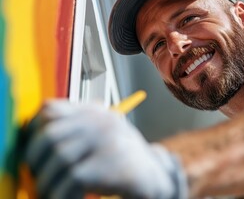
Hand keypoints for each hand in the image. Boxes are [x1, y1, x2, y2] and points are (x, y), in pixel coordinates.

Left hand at [25, 100, 187, 198]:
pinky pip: (72, 179)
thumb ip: (74, 131)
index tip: (32, 152)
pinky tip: (70, 197)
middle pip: (51, 134)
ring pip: (59, 159)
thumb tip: (32, 140)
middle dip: (35, 161)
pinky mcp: (110, 163)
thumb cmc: (119, 159)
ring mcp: (107, 139)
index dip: (33, 131)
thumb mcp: (98, 137)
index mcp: (94, 111)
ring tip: (51, 193)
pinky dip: (63, 194)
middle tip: (38, 178)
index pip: (50, 110)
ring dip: (48, 183)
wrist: (154, 177)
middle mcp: (101, 120)